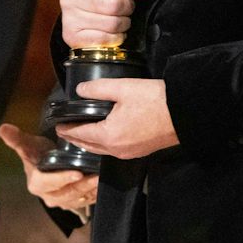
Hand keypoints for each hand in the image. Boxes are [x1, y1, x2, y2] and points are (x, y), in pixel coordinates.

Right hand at [0, 123, 97, 213]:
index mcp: (36, 184)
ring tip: (101, 179)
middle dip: (81, 186)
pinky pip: (85, 201)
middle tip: (96, 176)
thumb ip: (17, 139)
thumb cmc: (37, 153)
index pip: (48, 182)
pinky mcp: (73, 203)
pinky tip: (101, 186)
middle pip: (66, 193)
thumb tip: (3, 128)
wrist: (47, 164)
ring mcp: (62, 202)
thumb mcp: (28, 145)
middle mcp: (48, 196)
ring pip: (77, 199)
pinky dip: (94, 194)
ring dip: (90, 190)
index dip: (61, 179)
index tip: (77, 173)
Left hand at [56, 78, 177, 159]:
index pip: (79, 133)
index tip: (57, 124)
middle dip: (74, 138)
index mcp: (109, 135)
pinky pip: (113, 151)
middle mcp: (116, 149)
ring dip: (87, 143)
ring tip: (79, 133)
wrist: (185, 114)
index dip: (66, 129)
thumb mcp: (122, 88)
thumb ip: (97, 89)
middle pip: (87, 146)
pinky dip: (102, 145)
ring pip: (100, 150)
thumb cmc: (155, 100)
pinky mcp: (140, 151)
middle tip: (64, 130)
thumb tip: (80, 90)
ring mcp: (129, 153)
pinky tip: (102, 137)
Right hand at [60, 0, 152, 49]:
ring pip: (112, 23)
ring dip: (122, 23)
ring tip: (118, 19)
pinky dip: (115, 37)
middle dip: (127, 8)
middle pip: (114, 4)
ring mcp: (70, 17)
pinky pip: (105, 39)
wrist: (78, 14)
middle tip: (124, 8)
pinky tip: (112, 31)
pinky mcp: (73, 36)